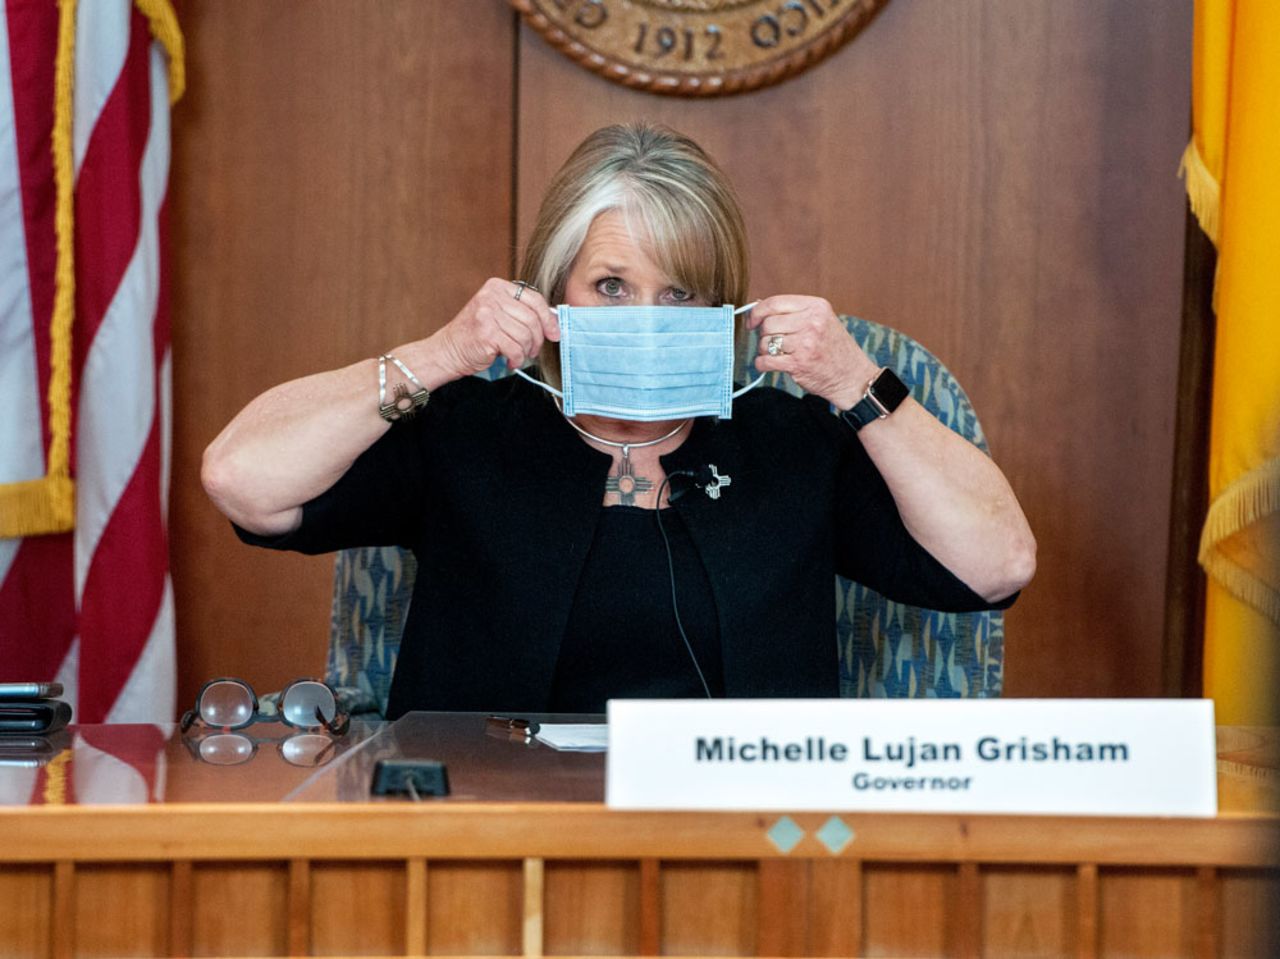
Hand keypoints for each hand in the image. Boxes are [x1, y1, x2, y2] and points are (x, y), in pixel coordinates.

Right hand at [431, 278, 559, 378]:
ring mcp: (488, 314)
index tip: (554, 333)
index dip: (548, 318)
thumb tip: (553, 321)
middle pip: (532, 319)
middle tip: (533, 350)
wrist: (449, 350)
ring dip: (526, 351)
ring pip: (525, 335)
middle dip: (537, 339)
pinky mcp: (487, 333)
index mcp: (497, 286)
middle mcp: (491, 296)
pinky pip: (516, 349)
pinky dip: (516, 359)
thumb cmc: (476, 334)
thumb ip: (520, 311)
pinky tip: (510, 361)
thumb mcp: (497, 313)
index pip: (534, 299)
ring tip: (517, 355)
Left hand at [747, 295, 878, 407]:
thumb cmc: (834, 349)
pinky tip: (769, 364)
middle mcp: (812, 322)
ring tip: (777, 353)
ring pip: (765, 342)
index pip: (775, 302)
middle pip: (768, 323)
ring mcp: (805, 344)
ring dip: (764, 350)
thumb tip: (758, 305)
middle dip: (764, 334)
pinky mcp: (798, 364)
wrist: (852, 377)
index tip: (752, 321)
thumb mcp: (821, 321)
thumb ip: (793, 312)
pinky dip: (762, 364)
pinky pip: (765, 361)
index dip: (757, 311)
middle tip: (772, 341)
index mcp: (816, 307)